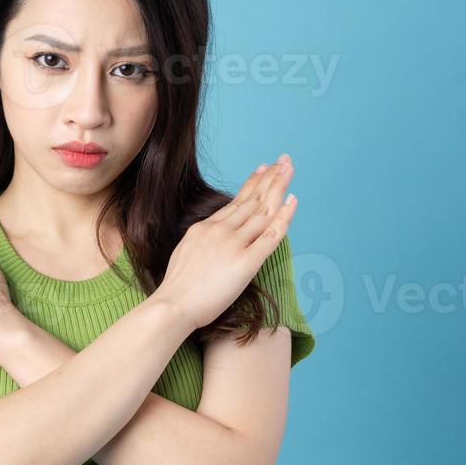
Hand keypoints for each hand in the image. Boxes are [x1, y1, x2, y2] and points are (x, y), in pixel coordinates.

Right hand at [154, 154, 298, 331]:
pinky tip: (293, 201)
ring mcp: (233, 245)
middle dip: (270, 178)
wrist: (172, 305)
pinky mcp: (245, 262)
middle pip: (251, 200)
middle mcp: (220, 231)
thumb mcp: (184, 253)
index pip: (235, 202)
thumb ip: (200, 242)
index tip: (264, 169)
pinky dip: (284, 217)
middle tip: (285, 160)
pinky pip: (270, 236)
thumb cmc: (176, 289)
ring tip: (290, 169)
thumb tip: (208, 240)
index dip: (253, 184)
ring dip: (279, 188)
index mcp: (205, 228)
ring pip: (262, 211)